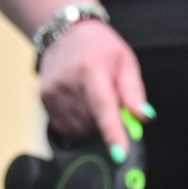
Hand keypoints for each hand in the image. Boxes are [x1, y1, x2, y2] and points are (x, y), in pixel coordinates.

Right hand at [39, 20, 149, 155]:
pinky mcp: (44, 101)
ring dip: (94, 124)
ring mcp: (52, 93)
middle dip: (109, 122)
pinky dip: (79, 124)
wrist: (65, 33)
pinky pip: (67, 129)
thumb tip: (143, 118)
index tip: (120, 155)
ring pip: (81, 130)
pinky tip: (81, 104)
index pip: (103, 107)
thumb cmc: (102, 49)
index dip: (113, 132)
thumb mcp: (126, 62)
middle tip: (110, 99)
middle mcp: (67, 82)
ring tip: (93, 98)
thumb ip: (134, 92)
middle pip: (95, 123)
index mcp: (91, 70)